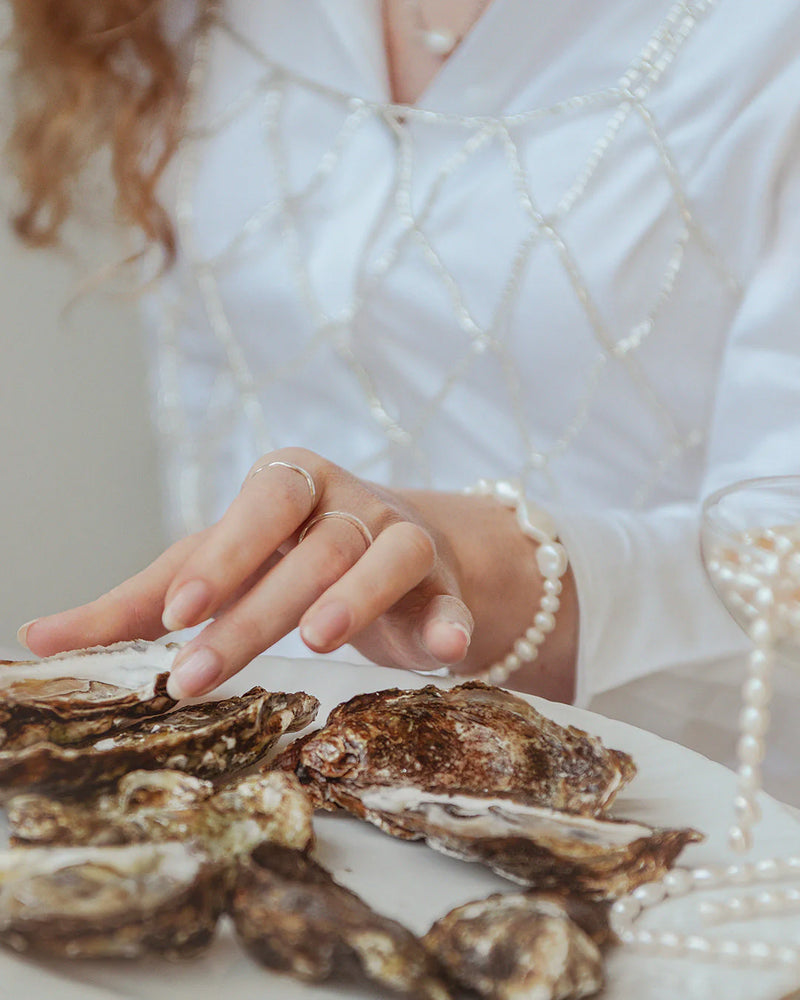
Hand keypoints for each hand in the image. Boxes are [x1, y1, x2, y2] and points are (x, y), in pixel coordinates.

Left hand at [19, 448, 576, 700]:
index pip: (256, 506)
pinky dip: (450, 621)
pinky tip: (445, 650)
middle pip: (310, 547)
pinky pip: (449, 600)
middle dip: (257, 610)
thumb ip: (135, 600)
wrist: (394, 554)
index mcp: (288, 485)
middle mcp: (350, 503)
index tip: (175, 616)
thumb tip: (35, 638)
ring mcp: (403, 539)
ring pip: (385, 557)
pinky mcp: (443, 586)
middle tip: (198, 673)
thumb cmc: (284, 557)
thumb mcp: (213, 569)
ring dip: (356, 596)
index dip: (221, 555)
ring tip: (319, 639)